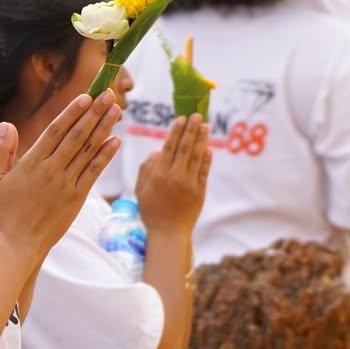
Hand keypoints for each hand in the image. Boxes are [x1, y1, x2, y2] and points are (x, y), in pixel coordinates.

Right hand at [0, 93, 120, 251]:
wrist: (16, 245)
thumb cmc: (2, 213)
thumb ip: (1, 150)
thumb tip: (7, 124)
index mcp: (31, 163)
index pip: (55, 131)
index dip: (72, 112)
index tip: (85, 97)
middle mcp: (51, 170)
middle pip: (76, 136)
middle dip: (94, 113)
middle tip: (108, 94)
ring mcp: (66, 184)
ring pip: (87, 151)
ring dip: (104, 129)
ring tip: (116, 110)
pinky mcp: (76, 198)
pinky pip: (93, 173)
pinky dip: (104, 157)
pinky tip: (115, 141)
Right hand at [135, 115, 210, 237]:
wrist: (169, 233)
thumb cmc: (151, 211)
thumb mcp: (141, 190)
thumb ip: (146, 169)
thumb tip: (157, 151)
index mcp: (159, 175)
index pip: (169, 147)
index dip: (176, 132)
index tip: (181, 118)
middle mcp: (175, 177)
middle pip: (185, 148)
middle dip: (191, 130)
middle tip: (196, 115)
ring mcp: (189, 184)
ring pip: (197, 157)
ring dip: (202, 140)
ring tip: (205, 126)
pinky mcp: (200, 191)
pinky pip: (204, 171)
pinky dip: (207, 158)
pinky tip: (209, 148)